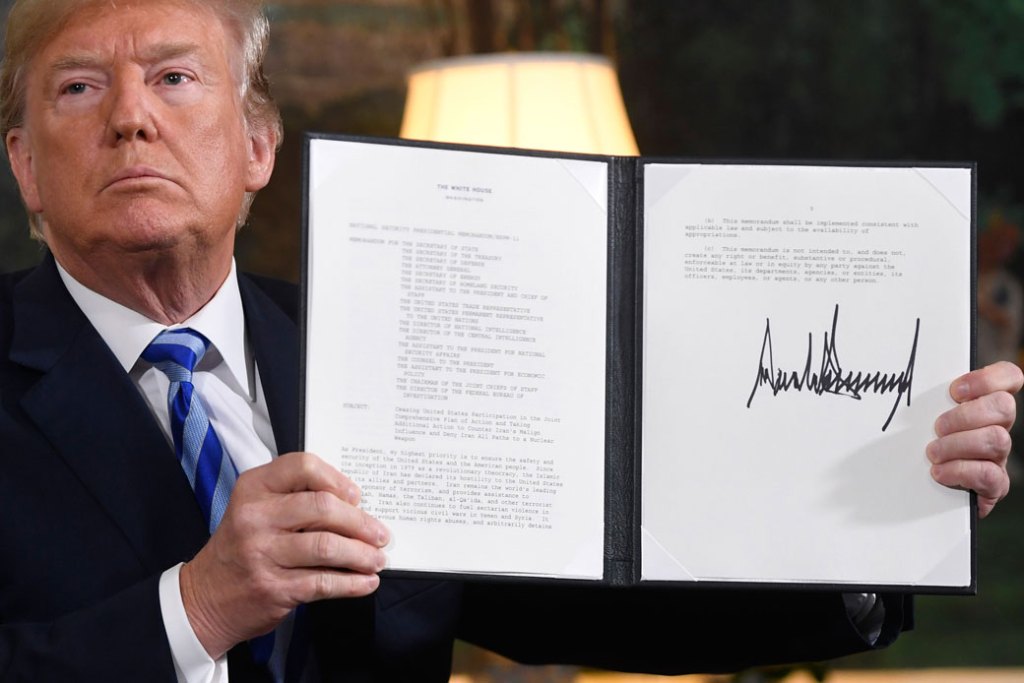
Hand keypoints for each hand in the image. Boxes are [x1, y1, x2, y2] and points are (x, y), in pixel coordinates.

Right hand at [179, 452, 389, 657]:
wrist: (205, 597)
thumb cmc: (241, 548)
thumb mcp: (256, 508)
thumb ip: (296, 498)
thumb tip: (353, 505)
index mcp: (254, 488)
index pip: (304, 466)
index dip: (337, 479)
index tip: (356, 496)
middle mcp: (255, 517)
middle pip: (323, 507)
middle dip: (361, 522)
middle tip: (380, 534)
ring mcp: (262, 553)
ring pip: (328, 546)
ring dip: (362, 555)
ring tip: (377, 559)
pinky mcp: (273, 587)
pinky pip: (324, 582)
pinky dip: (352, 583)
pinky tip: (365, 582)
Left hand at [928, 361, 1023, 517]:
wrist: (922, 491)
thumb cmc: (919, 444)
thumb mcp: (922, 417)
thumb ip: (927, 400)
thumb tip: (905, 383)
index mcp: (983, 405)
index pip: (1009, 377)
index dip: (988, 379)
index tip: (955, 390)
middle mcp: (997, 427)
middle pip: (1004, 406)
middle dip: (966, 415)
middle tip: (938, 427)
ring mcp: (998, 457)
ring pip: (997, 439)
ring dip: (958, 444)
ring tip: (933, 452)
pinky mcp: (994, 485)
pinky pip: (990, 475)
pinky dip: (960, 471)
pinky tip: (939, 472)